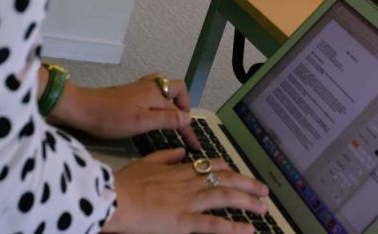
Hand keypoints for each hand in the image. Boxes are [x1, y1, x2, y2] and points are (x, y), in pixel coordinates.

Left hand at [53, 74, 199, 149]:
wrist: (81, 108)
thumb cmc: (110, 117)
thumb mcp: (140, 123)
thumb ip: (166, 119)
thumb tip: (188, 118)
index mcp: (156, 94)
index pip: (180, 111)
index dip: (189, 129)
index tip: (195, 146)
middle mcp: (151, 86)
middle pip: (177, 89)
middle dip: (184, 104)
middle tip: (181, 123)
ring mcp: (139, 87)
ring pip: (165, 89)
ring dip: (172, 101)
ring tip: (171, 118)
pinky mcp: (130, 92)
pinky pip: (154, 93)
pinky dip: (161, 102)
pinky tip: (152, 114)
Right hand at [104, 149, 268, 232]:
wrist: (113, 197)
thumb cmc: (124, 183)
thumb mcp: (146, 162)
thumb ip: (166, 156)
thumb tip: (182, 152)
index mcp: (179, 170)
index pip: (210, 166)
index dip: (228, 170)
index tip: (238, 172)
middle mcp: (189, 183)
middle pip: (226, 180)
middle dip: (247, 184)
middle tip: (264, 190)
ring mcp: (189, 201)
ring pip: (226, 197)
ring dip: (248, 201)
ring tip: (263, 207)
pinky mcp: (184, 221)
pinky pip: (214, 224)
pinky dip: (233, 227)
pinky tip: (249, 230)